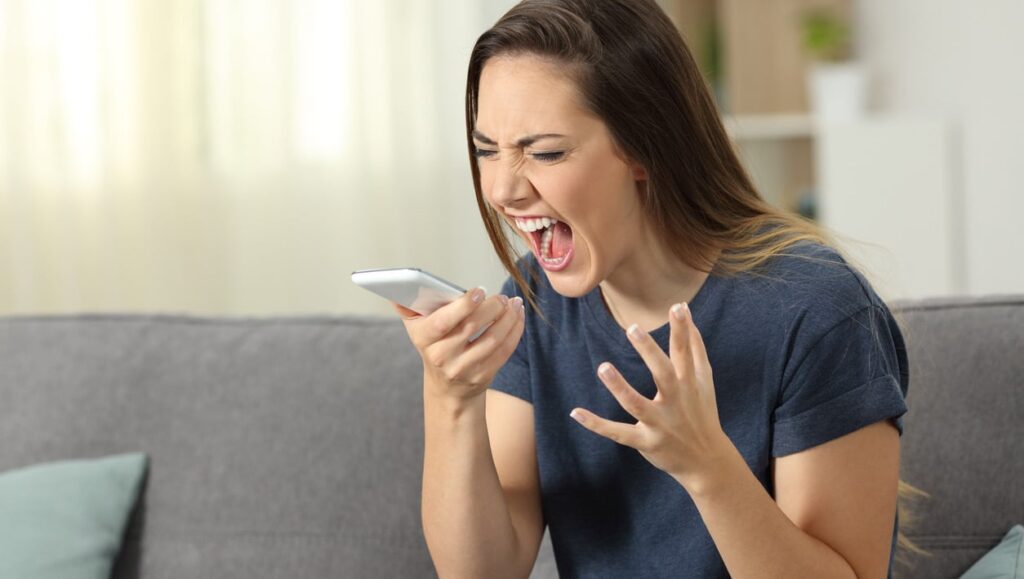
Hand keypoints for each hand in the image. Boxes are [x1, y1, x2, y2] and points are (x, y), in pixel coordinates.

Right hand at [393, 288, 524, 402]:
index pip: (442, 322)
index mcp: (423, 338)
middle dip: (492, 308)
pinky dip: (514, 331)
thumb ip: (409, 306)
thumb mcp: (417, 327)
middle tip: (502, 296)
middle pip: (471, 328)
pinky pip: (504, 351)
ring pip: (492, 340)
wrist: (447, 387)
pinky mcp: (483, 376)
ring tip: (514, 303)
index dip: (463, 306)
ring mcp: (463, 369)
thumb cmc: (434, 345)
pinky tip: (518, 316)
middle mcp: (441, 356)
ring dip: (508, 318)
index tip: (479, 291)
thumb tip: (399, 286)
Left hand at [569, 302, 732, 489]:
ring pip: (636, 404)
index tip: (678, 307)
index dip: (682, 329)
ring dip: (619, 387)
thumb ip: (696, 350)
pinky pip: (618, 433)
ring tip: (603, 367)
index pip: (685, 352)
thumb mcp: (705, 382)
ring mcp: (659, 423)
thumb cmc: (702, 413)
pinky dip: (596, 424)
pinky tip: (575, 412)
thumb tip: (689, 318)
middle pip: (662, 374)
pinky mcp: (646, 442)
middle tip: (632, 329)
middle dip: (648, 352)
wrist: (707, 461)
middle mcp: (675, 402)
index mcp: (689, 384)